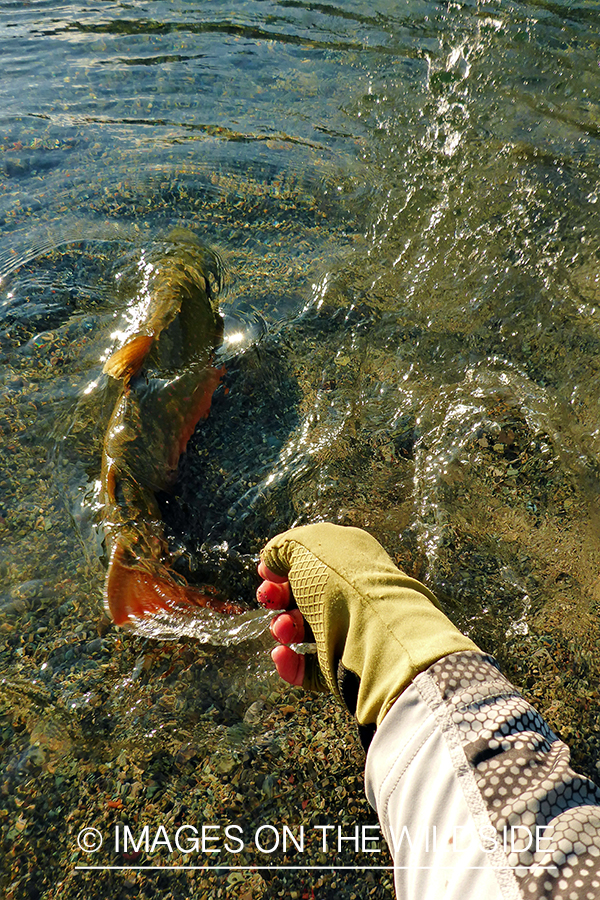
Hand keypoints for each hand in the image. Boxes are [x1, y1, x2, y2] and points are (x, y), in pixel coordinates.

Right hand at [255, 524, 478, 735]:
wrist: (374, 632)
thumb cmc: (340, 581)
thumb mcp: (305, 546)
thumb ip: (282, 547)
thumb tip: (271, 562)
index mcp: (349, 559)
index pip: (311, 562)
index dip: (283, 567)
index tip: (266, 573)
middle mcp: (350, 593)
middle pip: (302, 596)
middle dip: (278, 598)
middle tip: (269, 600)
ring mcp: (348, 630)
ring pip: (303, 630)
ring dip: (283, 628)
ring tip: (284, 629)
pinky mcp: (342, 666)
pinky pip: (307, 666)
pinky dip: (289, 663)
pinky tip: (281, 655)